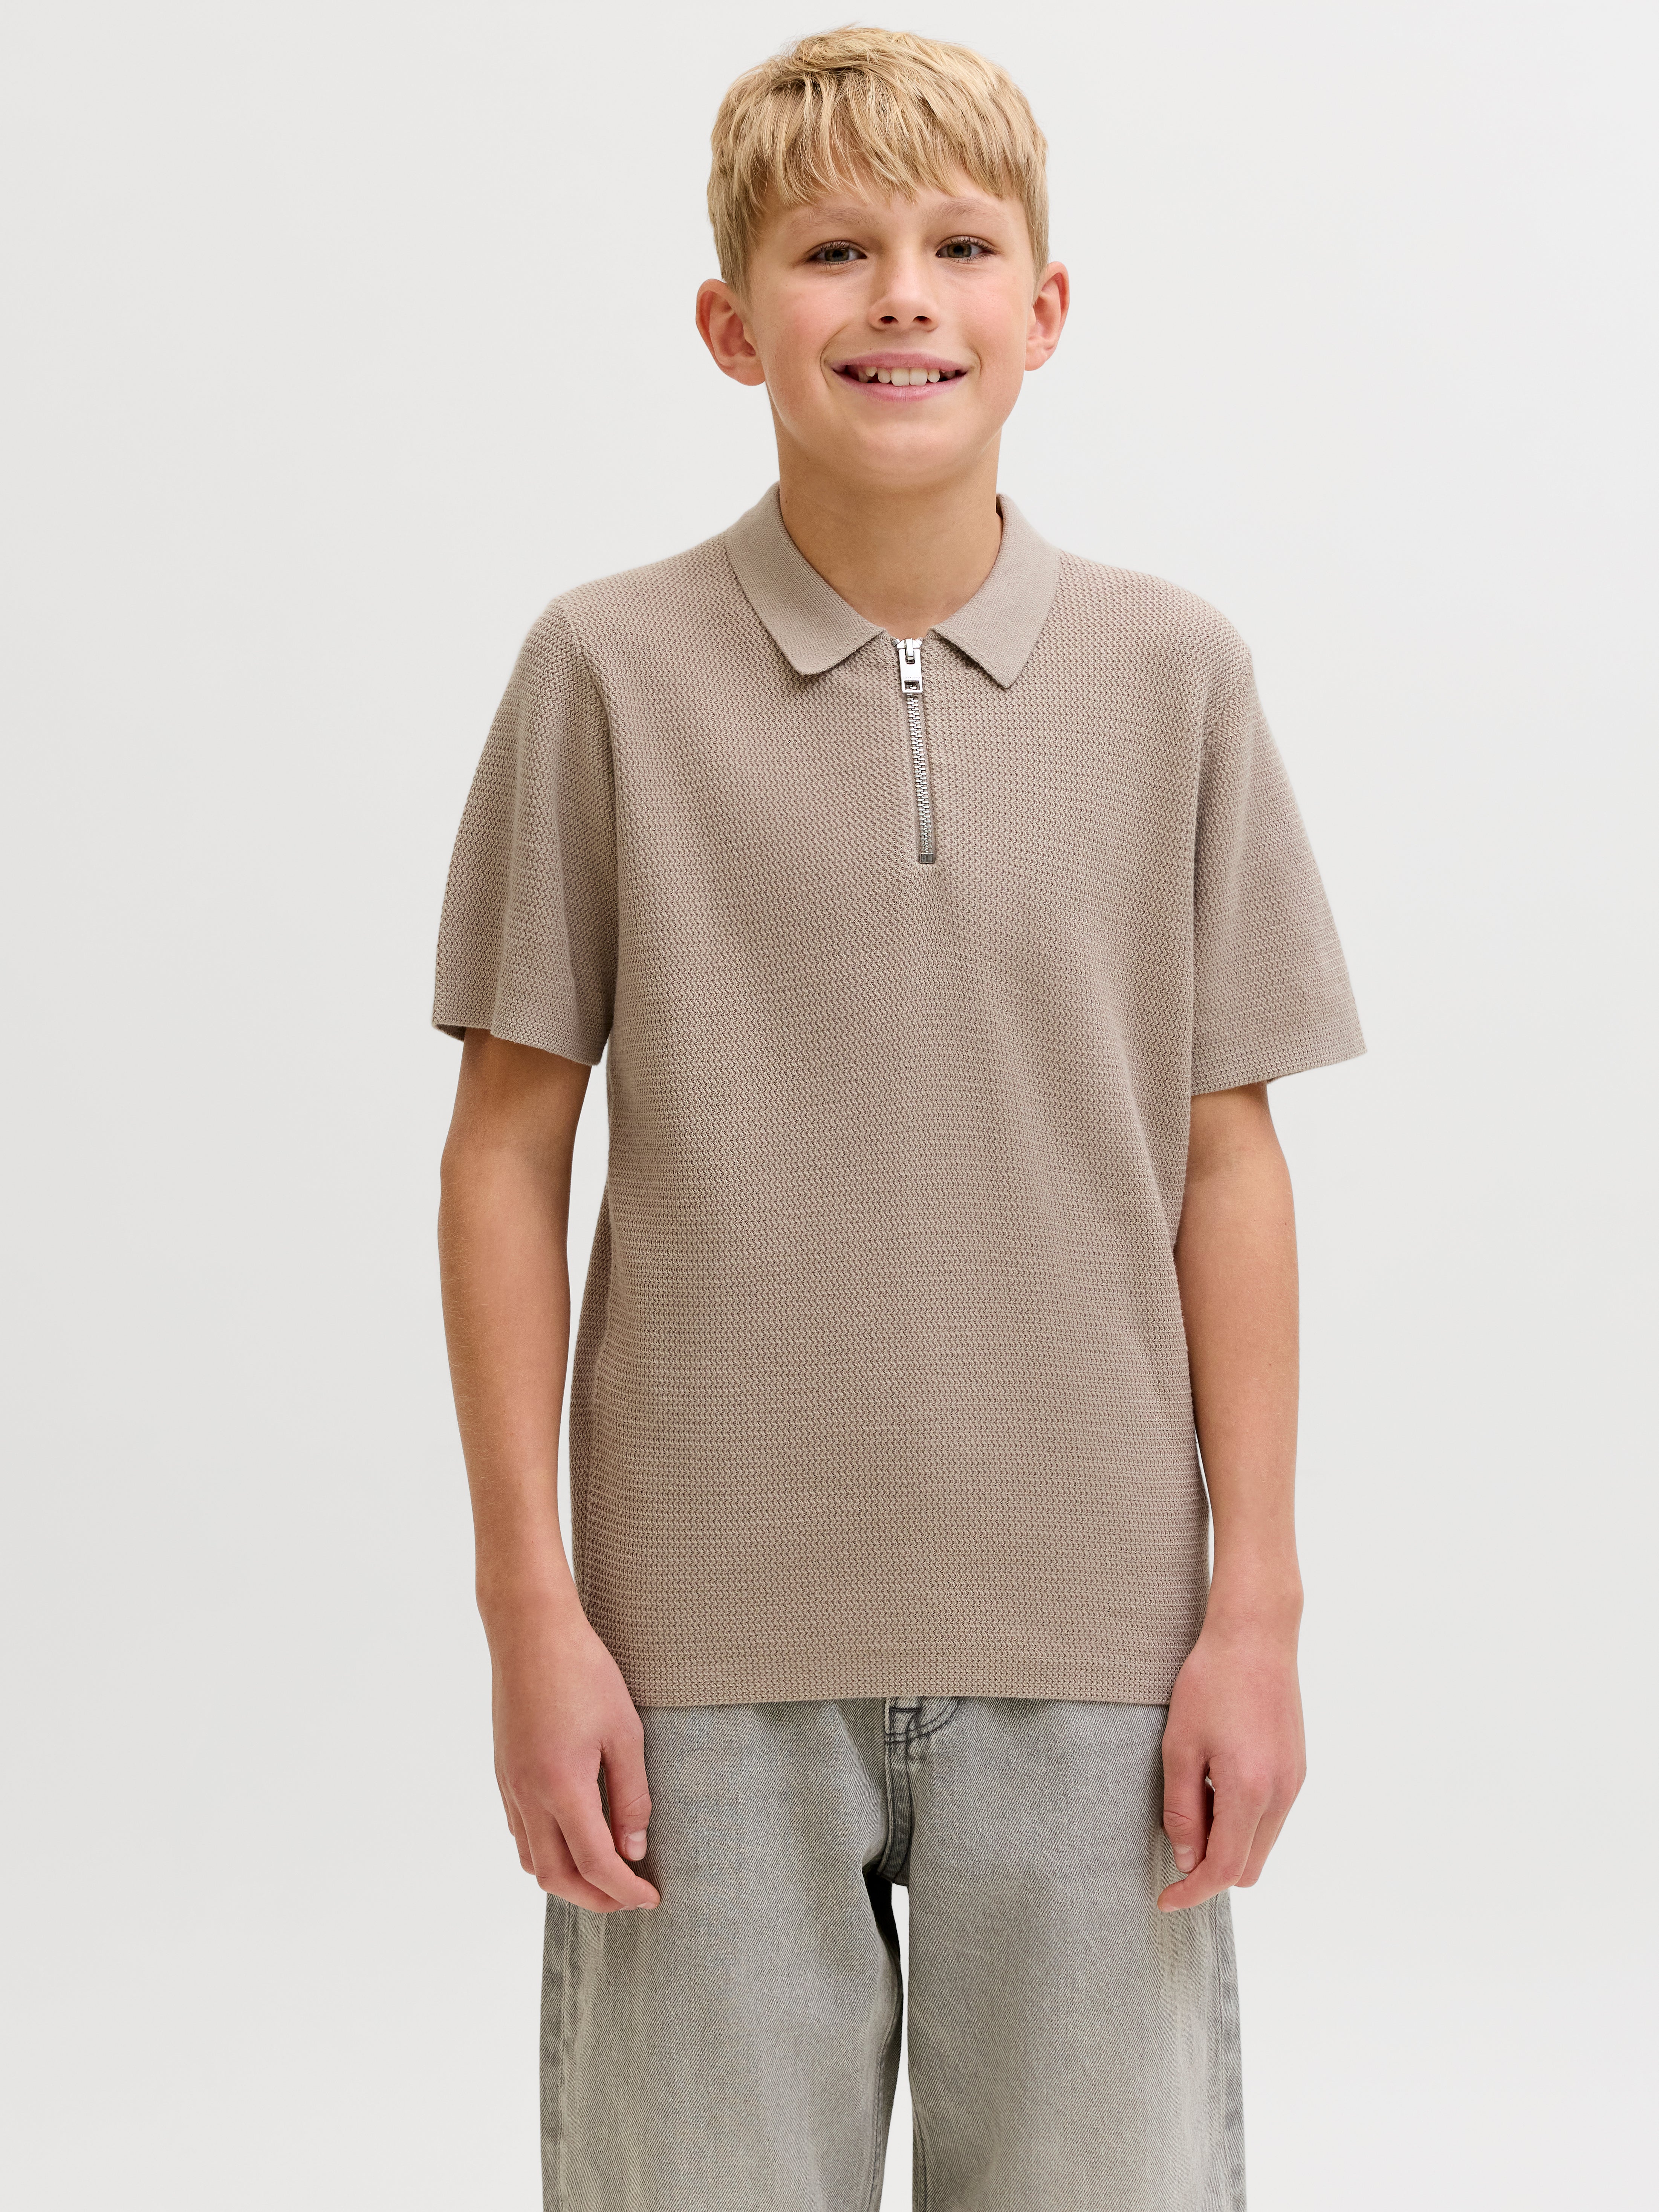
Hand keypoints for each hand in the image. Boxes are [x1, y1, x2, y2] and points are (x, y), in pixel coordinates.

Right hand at [489, 1602, 659, 1913]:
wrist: (530, 1632)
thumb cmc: (583, 1673)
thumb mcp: (625, 1732)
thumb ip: (631, 1795)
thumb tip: (635, 1848)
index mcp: (561, 1786)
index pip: (595, 1863)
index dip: (625, 1890)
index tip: (651, 1899)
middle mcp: (528, 1795)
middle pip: (556, 1876)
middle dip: (595, 1898)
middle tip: (630, 1897)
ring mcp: (510, 1786)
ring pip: (531, 1860)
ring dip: (567, 1880)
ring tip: (604, 1875)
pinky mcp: (503, 1773)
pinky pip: (520, 1833)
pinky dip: (545, 1853)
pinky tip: (572, 1840)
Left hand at [1157, 1609, 1304, 1911]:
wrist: (1256, 1636)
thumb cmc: (1210, 1683)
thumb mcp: (1180, 1746)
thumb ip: (1182, 1810)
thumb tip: (1187, 1860)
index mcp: (1249, 1791)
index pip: (1224, 1869)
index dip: (1192, 1892)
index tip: (1164, 1899)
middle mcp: (1281, 1794)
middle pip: (1248, 1867)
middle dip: (1211, 1870)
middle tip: (1175, 1844)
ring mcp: (1294, 1782)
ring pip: (1262, 1844)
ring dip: (1228, 1842)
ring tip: (1195, 1798)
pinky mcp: (1297, 1769)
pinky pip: (1271, 1817)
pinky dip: (1243, 1820)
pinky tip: (1217, 1783)